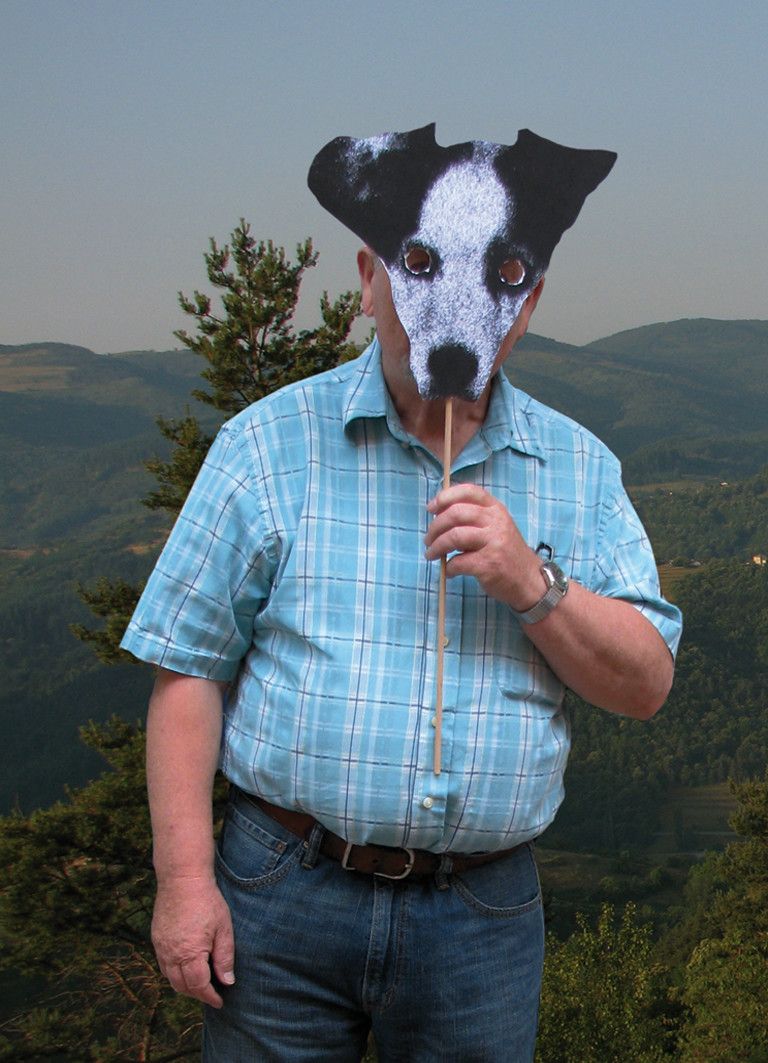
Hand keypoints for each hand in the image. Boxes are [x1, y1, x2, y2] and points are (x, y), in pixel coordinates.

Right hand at [151, 875, 234, 1007]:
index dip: (210, 996)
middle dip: (197, 994)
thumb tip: (227, 981)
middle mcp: (172, 955)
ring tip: (199, 984)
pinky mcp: (156, 939)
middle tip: (211, 994)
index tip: (219, 1001)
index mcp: (190, 954)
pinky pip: (163, 965)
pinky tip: (185, 968)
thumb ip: (225, 957)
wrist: (182, 879)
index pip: (199, 986)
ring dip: (184, 986)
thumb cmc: (207, 901)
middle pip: (182, 986)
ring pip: (170, 978)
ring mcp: (161, 947)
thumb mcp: (223, 928)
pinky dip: (174, 973)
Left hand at [425, 484, 540, 609]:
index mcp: (496, 509)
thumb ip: (475, 517)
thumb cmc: (506, 552)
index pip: (468, 491)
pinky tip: (450, 571)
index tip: (431, 508)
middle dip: (435, 527)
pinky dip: (449, 567)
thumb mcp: (496, 526)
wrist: (528, 579)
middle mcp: (496, 522)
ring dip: (436, 547)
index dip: (445, 497)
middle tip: (428, 539)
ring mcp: (494, 542)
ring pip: (454, 536)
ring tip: (432, 554)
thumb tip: (439, 513)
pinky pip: (458, 562)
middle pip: (455, 514)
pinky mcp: (489, 564)